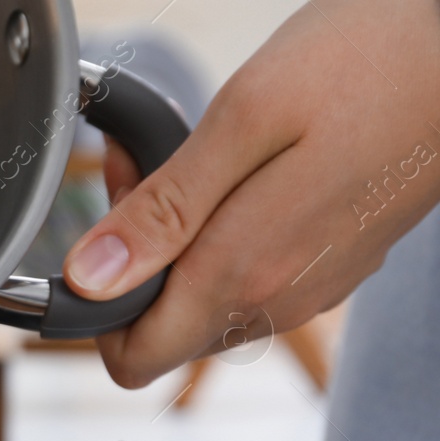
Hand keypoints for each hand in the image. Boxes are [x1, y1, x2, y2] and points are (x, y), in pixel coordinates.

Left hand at [64, 0, 439, 387]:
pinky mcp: (334, 262)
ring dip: (179, 243)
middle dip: (135, 263)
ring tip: (190, 155)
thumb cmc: (373, 59)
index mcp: (246, 276)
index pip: (134, 359)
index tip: (104, 227)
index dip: (96, 307)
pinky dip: (225, 231)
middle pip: (165, 331)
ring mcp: (312, 286)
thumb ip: (163, 212)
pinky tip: (239, 166)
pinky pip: (253, 273)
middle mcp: (279, 300)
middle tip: (142, 168)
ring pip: (206, 301)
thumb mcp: (245, 119)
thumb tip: (91, 282)